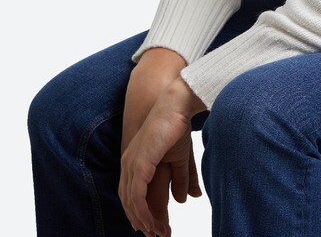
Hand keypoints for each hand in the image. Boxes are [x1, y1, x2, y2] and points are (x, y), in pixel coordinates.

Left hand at [120, 48, 189, 233]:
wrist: (176, 105)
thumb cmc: (176, 125)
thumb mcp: (179, 157)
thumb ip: (179, 178)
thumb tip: (183, 199)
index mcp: (134, 160)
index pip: (131, 193)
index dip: (140, 212)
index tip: (154, 227)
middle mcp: (128, 163)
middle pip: (128, 201)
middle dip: (142, 221)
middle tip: (157, 235)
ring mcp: (131, 164)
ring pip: (131, 202)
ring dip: (144, 221)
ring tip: (159, 233)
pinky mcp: (138, 164)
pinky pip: (136, 196)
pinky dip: (143, 213)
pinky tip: (152, 223)